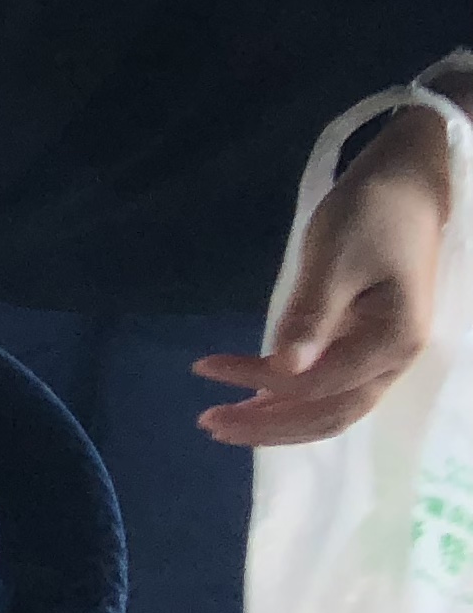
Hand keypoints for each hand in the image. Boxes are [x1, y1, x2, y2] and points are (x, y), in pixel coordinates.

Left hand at [196, 109, 453, 444]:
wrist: (407, 186)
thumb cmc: (371, 214)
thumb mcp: (336, 257)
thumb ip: (312, 314)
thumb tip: (284, 368)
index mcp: (392, 341)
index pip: (317, 382)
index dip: (259, 382)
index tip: (205, 367)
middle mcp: (394, 360)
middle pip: (330, 413)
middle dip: (269, 425)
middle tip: (208, 423)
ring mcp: (384, 355)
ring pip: (333, 407)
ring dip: (280, 418)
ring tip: (225, 419)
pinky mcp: (368, 342)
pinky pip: (333, 386)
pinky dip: (295, 398)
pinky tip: (259, 400)